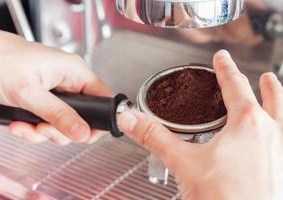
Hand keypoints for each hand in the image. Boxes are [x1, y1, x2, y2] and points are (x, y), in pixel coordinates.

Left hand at [0, 26, 112, 144]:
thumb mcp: (29, 92)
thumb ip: (58, 114)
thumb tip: (82, 131)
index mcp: (74, 71)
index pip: (103, 98)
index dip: (99, 119)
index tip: (85, 134)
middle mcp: (68, 81)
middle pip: (83, 116)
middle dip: (62, 130)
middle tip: (44, 130)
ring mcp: (55, 91)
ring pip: (64, 122)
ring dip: (44, 131)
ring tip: (25, 125)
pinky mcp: (43, 99)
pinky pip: (48, 121)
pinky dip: (33, 128)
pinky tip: (20, 124)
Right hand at [118, 50, 282, 198]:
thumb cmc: (226, 198)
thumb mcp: (183, 163)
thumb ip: (154, 137)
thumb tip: (131, 119)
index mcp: (247, 123)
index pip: (235, 85)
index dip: (226, 68)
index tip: (222, 57)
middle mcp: (271, 133)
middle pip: (271, 97)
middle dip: (265, 84)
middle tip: (262, 76)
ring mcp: (282, 152)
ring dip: (279, 101)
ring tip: (275, 91)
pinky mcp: (282, 169)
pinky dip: (279, 128)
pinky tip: (271, 140)